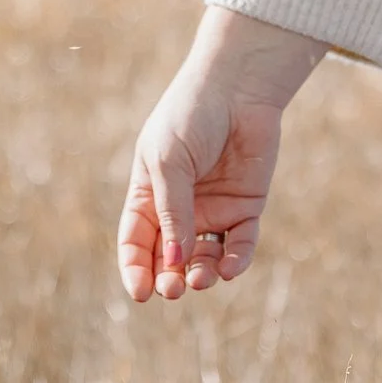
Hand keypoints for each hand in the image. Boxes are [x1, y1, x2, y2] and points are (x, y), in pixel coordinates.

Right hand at [119, 5, 326, 302]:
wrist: (238, 89)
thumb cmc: (190, 116)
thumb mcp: (168, 162)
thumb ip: (171, 211)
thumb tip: (174, 262)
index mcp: (148, 195)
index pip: (136, 242)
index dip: (135, 270)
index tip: (141, 293)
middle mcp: (179, 208)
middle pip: (169, 258)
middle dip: (168, 279)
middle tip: (172, 290)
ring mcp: (213, 210)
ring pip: (204, 258)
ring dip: (201, 274)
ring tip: (200, 279)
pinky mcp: (245, 208)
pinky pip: (240, 245)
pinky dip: (235, 261)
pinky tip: (228, 267)